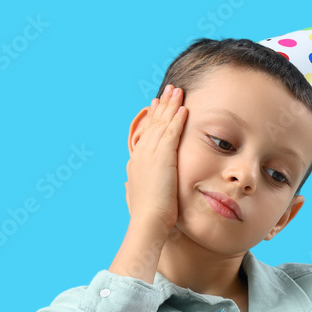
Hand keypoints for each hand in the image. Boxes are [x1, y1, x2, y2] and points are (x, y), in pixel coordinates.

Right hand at [126, 84, 188, 233]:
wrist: (148, 221)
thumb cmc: (146, 216)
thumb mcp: (136, 197)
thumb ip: (134, 189)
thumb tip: (128, 188)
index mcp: (136, 162)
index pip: (145, 134)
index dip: (152, 118)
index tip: (155, 106)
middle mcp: (141, 154)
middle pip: (153, 123)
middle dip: (162, 105)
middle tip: (169, 90)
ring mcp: (150, 154)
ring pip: (162, 124)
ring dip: (171, 106)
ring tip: (178, 92)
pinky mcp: (162, 157)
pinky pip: (172, 133)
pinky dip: (177, 119)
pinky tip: (184, 108)